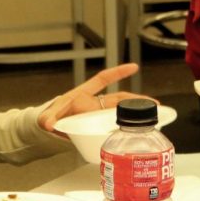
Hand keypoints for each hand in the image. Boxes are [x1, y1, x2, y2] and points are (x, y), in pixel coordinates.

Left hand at [37, 63, 153, 133]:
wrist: (46, 129)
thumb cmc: (48, 117)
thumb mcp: (46, 116)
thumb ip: (47, 118)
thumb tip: (48, 124)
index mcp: (83, 95)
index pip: (103, 80)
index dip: (118, 73)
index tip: (134, 67)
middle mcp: (93, 104)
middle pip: (118, 99)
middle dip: (136, 101)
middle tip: (153, 105)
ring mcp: (96, 116)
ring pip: (119, 113)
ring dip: (135, 114)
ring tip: (152, 118)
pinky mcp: (97, 128)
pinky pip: (112, 127)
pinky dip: (123, 130)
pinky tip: (136, 133)